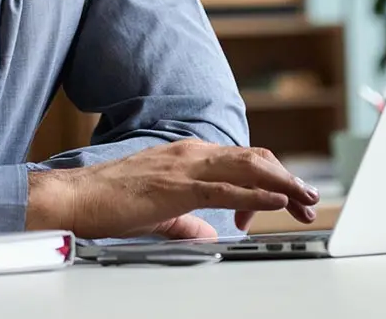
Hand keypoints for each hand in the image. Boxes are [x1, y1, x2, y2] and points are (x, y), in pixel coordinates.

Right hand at [25, 139, 319, 239]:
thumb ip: (187, 220)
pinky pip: (226, 187)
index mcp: (188, 156)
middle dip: (285, 178)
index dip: (270, 178)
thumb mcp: (159, 211)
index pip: (241, 161)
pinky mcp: (178, 185)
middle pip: (253, 160)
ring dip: (281, 183)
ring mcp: (185, 166)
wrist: (77, 196)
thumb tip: (210, 233)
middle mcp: (191, 153)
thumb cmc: (111, 201)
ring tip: (305, 197)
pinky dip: (257, 193)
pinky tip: (276, 200)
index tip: (287, 200)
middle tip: (308, 199)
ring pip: (247, 168)